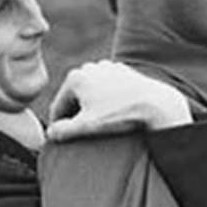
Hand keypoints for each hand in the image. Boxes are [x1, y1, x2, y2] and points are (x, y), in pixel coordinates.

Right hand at [46, 60, 191, 142]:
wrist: (156, 104)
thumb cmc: (122, 114)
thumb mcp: (88, 126)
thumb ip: (64, 130)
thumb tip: (50, 133)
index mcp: (75, 78)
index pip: (58, 106)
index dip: (59, 126)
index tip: (63, 140)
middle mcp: (89, 67)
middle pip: (74, 98)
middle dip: (77, 115)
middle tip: (85, 133)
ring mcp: (107, 67)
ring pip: (91, 92)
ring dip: (92, 107)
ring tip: (102, 123)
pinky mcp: (122, 71)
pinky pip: (107, 89)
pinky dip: (107, 99)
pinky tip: (115, 112)